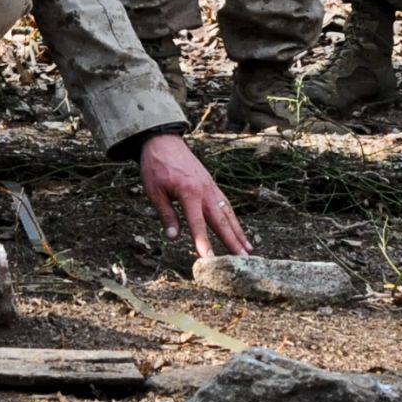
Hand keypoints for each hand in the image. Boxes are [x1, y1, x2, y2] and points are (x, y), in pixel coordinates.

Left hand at [137, 133, 249, 257]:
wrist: (163, 141)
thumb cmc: (156, 166)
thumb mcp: (154, 191)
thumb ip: (166, 214)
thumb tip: (173, 238)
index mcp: (188, 193)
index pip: (197, 223)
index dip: (203, 242)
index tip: (210, 258)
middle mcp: (204, 191)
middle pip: (220, 220)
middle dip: (232, 241)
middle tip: (242, 259)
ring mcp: (210, 187)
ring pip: (227, 213)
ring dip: (238, 232)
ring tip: (248, 250)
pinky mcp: (212, 185)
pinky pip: (225, 204)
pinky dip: (233, 219)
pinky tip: (238, 230)